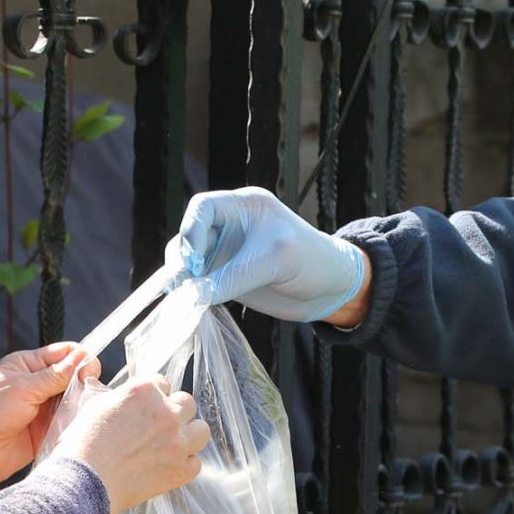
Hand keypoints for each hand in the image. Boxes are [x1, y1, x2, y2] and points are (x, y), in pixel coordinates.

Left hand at [0, 342, 96, 513]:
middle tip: (85, 390)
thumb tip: (83, 357)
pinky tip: (80, 423)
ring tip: (81, 408)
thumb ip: (56, 375)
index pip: (63, 353)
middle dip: (83, 381)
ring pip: (74, 399)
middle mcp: (37, 384)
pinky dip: (77, 421)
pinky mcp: (48, 431)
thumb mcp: (23, 388)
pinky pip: (70, 422)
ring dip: (81, 402)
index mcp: (27, 365)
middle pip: (73, 376)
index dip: (80, 358)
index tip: (89, 369)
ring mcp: (43, 408)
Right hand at [45, 374, 209, 511]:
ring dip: (188, 435)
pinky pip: (196, 463)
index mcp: (144, 390)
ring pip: (201, 430)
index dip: (151, 396)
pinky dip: (184, 464)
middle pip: (186, 403)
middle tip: (157, 426)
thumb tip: (129, 400)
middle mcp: (167, 412)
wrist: (82, 481)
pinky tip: (168, 466)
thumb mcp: (96, 405)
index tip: (144, 408)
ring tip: (171, 444)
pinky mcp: (180, 470)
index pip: (161, 382)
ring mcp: (177, 442)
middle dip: (173, 412)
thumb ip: (120, 397)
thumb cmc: (82, 444)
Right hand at [178, 187, 368, 321]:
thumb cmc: (313, 262)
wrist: (333, 290)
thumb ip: (233, 277)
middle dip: (182, 258)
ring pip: (188, 261)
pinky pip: (199, 282)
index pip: (202, 207)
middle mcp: (231, 227)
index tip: (195, 258)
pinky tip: (189, 306)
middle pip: (189, 235)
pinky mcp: (227, 278)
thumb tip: (191, 295)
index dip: (191, 229)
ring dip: (181, 278)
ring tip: (182, 298)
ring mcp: (228, 253)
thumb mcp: (274, 263)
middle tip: (183, 284)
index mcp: (245, 206)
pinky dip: (190, 294)